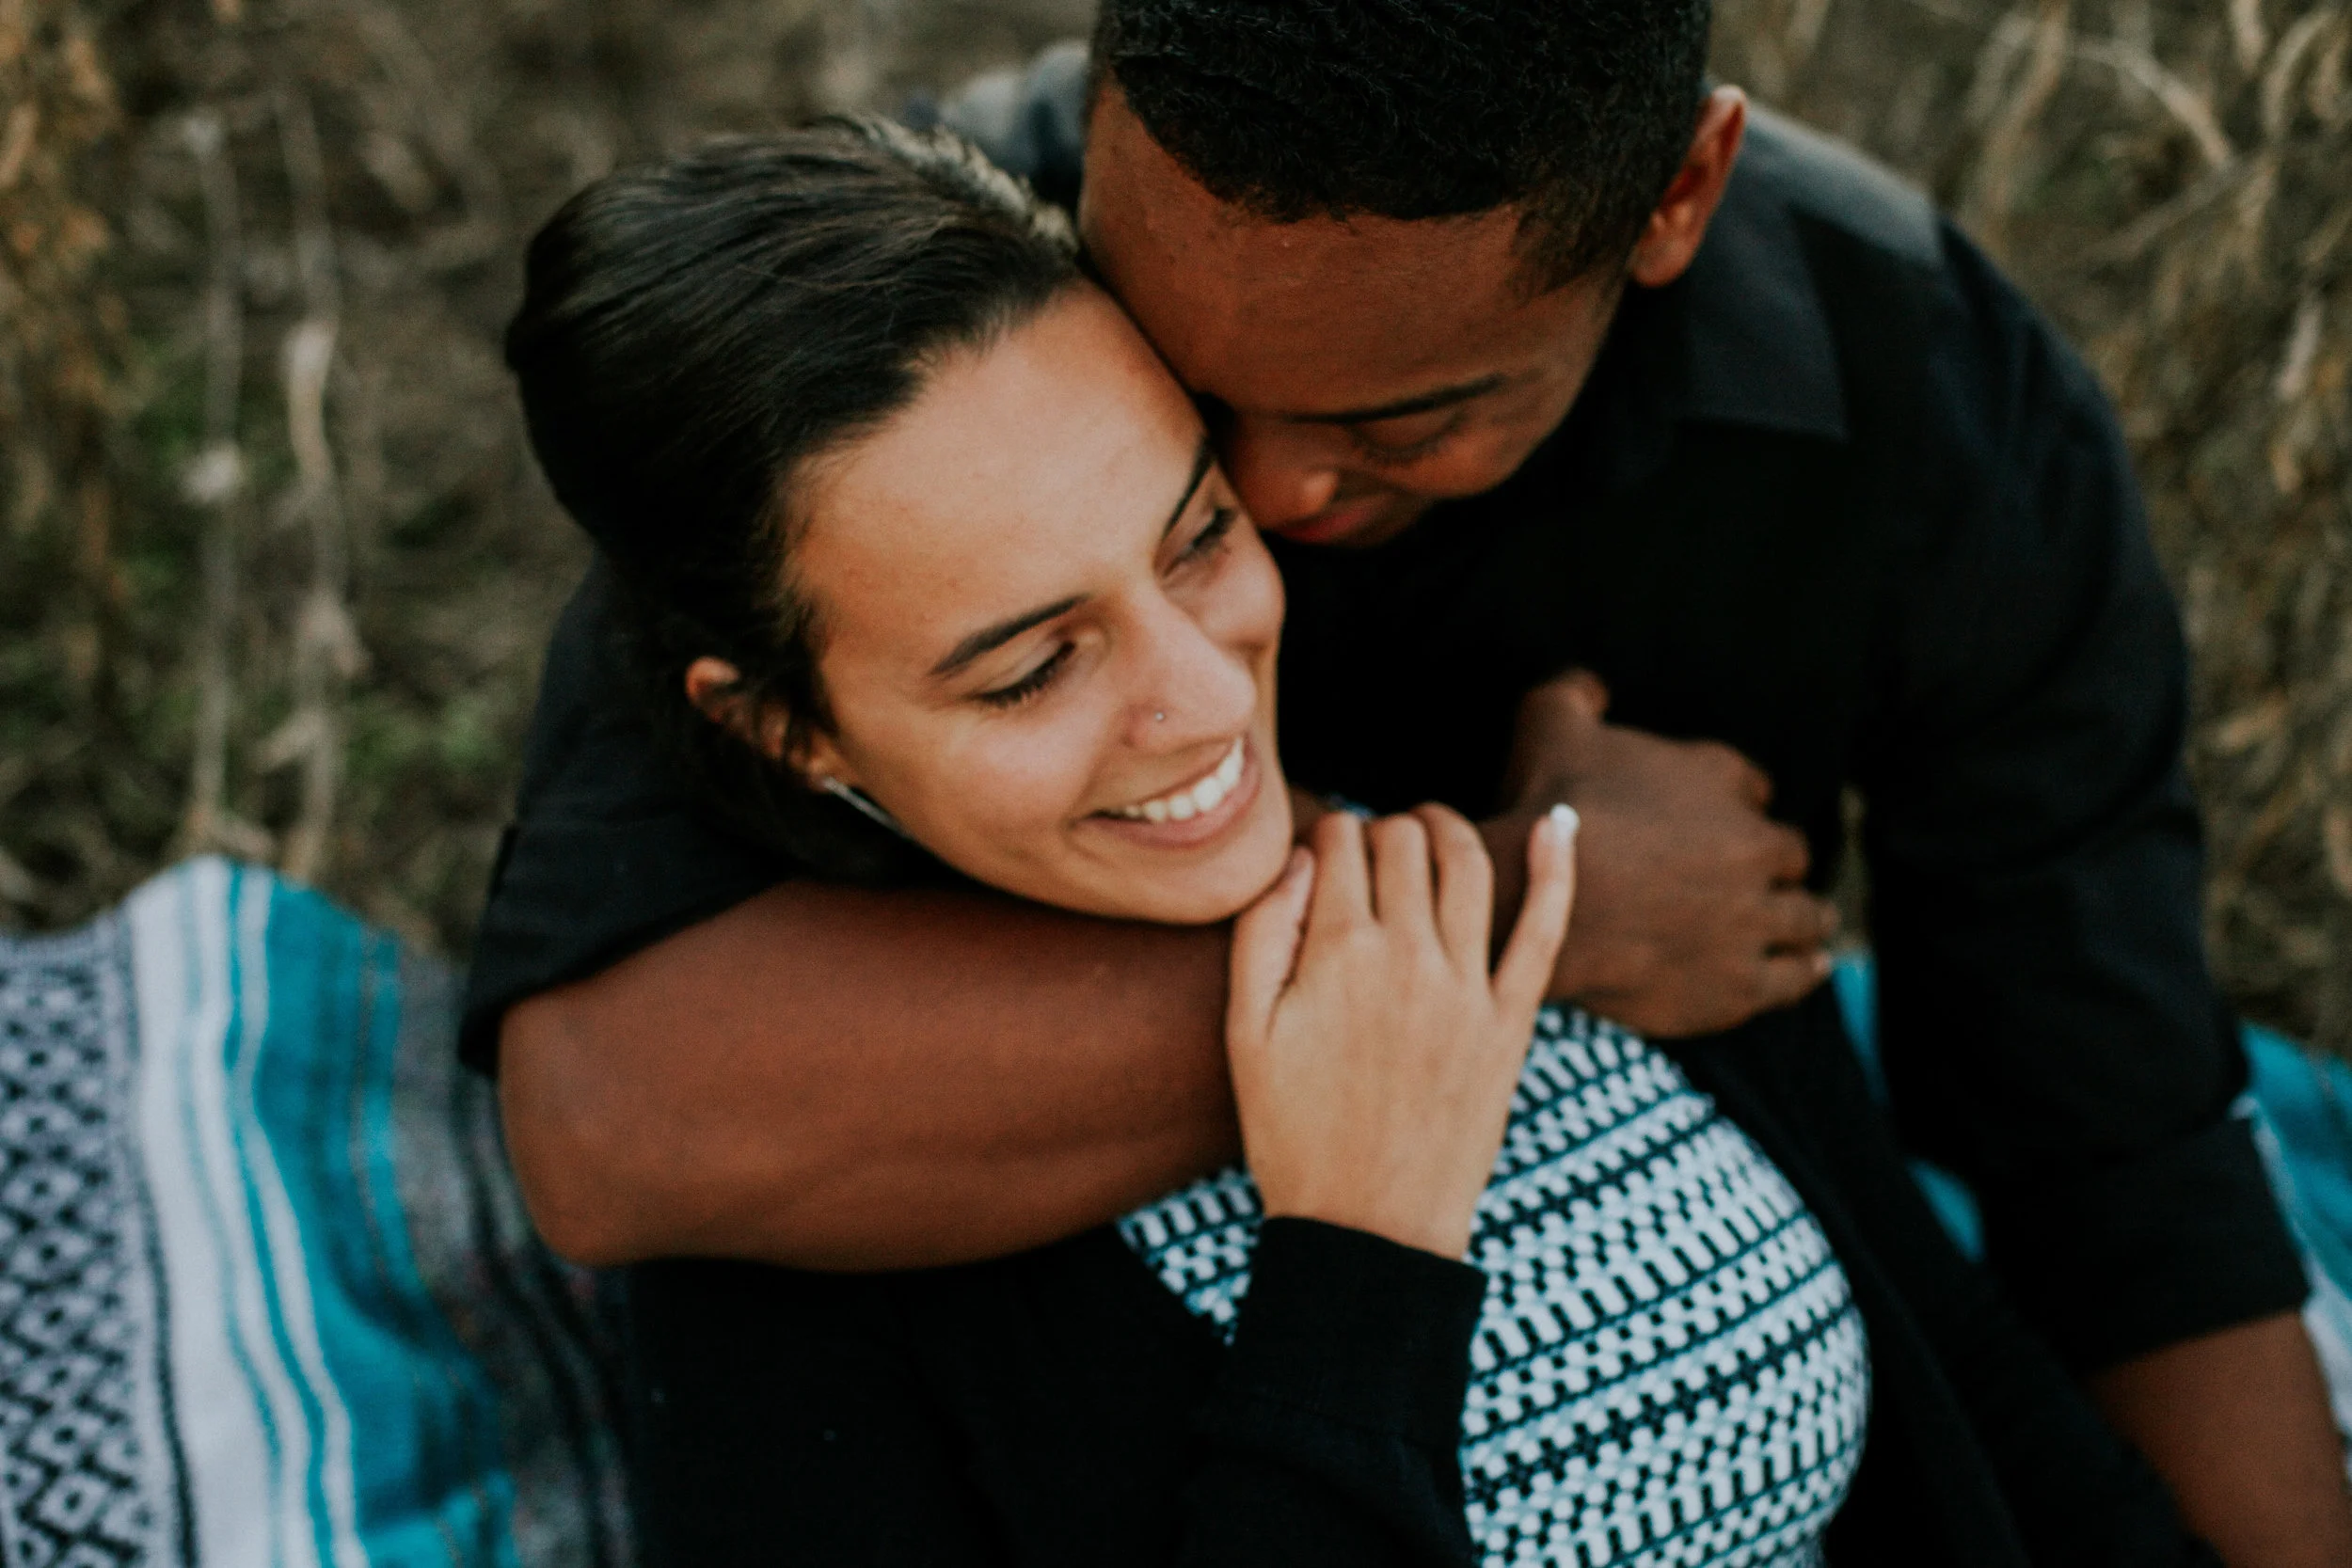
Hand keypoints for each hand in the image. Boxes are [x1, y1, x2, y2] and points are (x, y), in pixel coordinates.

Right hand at [1226, 804, 1577, 1257]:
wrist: (1369, 1228)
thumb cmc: (1294, 1134)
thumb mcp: (1246, 1034)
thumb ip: (1263, 931)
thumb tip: (1304, 857)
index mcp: (1339, 953)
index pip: (1342, 842)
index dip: (1328, 835)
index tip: (1321, 856)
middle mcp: (1411, 957)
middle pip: (1404, 843)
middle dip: (1381, 831)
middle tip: (1366, 855)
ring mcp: (1469, 988)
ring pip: (1468, 866)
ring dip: (1445, 830)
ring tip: (1427, 830)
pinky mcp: (1511, 1022)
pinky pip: (1545, 929)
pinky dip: (1558, 870)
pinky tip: (1560, 825)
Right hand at [1498, 670, 1835, 1037]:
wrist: (1537, 899)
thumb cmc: (1547, 808)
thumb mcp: (1550, 721)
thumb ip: (1576, 692)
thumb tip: (1592, 686)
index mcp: (1718, 777)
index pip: (1753, 789)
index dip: (1741, 804)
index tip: (1729, 820)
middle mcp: (1751, 844)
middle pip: (1789, 853)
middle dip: (1780, 863)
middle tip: (1769, 877)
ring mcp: (1753, 916)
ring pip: (1807, 916)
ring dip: (1806, 916)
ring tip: (1809, 924)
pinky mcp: (1742, 982)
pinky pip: (1794, 977)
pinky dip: (1803, 969)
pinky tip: (1809, 965)